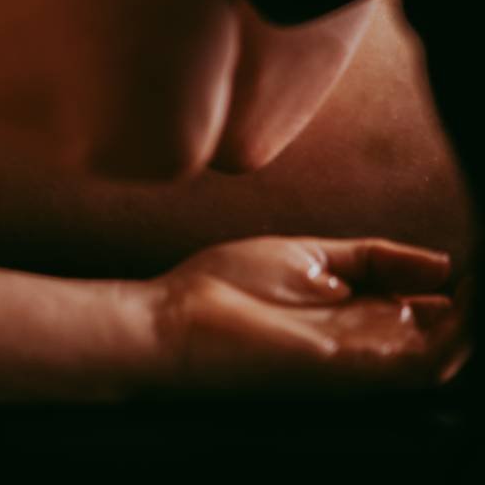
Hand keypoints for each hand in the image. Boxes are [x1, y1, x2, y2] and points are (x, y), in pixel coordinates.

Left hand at [143, 236, 464, 392]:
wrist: (173, 319)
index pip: (434, 309)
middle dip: (473, 302)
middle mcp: (371, 343)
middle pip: (448, 331)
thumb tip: (441, 262)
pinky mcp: (355, 370)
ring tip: (479, 283)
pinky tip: (464, 298)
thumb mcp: (309, 256)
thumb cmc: (224, 290)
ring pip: (449, 352)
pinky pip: (425, 363)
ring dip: (471, 318)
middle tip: (483, 270)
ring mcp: (366, 360)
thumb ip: (372, 257)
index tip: (476, 257)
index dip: (462, 286)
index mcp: (360, 317)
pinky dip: (456, 333)